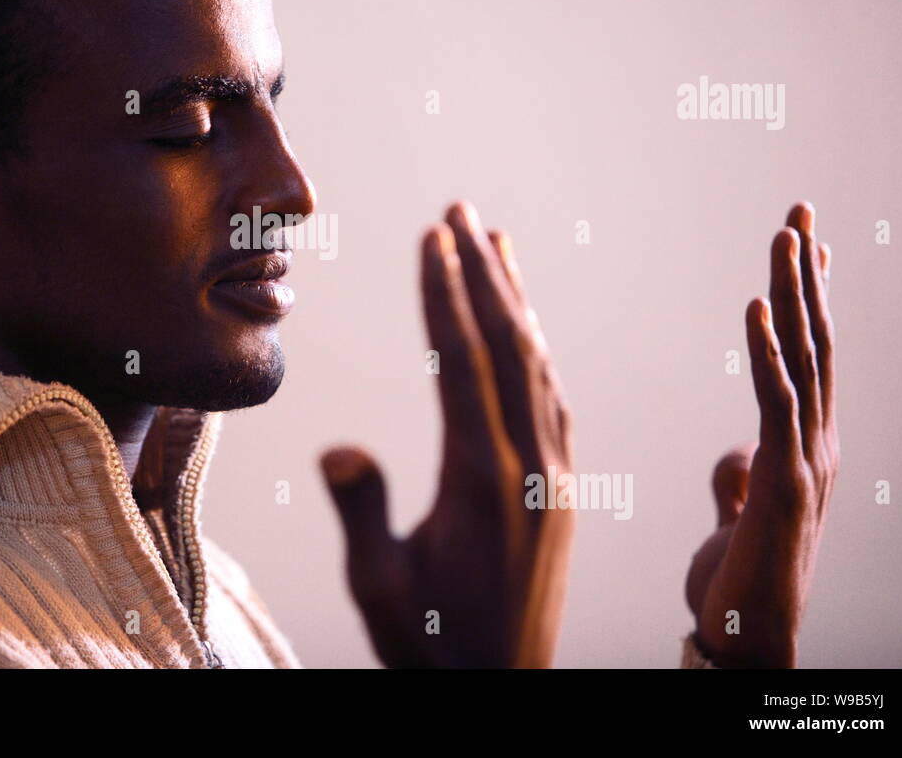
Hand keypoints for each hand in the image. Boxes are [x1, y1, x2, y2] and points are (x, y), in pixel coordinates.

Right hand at [320, 200, 573, 666]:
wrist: (502, 691)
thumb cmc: (430, 644)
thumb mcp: (381, 588)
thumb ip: (364, 515)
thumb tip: (337, 451)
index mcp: (482, 483)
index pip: (461, 365)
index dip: (444, 296)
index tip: (430, 236)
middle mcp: (531, 468)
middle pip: (508, 347)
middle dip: (481, 273)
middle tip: (460, 209)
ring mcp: (556, 477)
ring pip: (540, 366)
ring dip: (515, 300)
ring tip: (495, 243)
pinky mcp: (564, 490)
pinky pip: (555, 400)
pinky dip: (538, 350)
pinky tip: (526, 328)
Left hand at [685, 201, 837, 666]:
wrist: (753, 646)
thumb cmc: (743, 585)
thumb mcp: (740, 518)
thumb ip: (742, 479)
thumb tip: (739, 451)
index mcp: (802, 447)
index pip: (808, 356)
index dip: (807, 298)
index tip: (804, 244)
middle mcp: (816, 446)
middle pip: (814, 343)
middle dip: (807, 274)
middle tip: (799, 209)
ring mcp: (807, 463)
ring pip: (805, 361)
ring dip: (795, 294)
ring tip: (787, 232)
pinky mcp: (785, 484)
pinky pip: (777, 403)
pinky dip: (767, 351)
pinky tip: (755, 305)